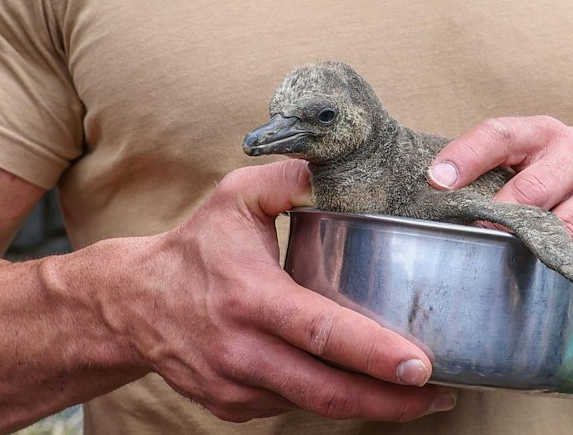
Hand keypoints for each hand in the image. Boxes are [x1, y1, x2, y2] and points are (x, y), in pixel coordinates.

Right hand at [120, 160, 454, 422]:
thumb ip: (292, 177)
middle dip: (389, 400)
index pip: (320, 332)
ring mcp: (236, 387)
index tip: (420, 364)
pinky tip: (365, 389)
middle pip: (327, 390)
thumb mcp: (236, 197)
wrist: (131, 305)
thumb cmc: (195, 246)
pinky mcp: (233, 408)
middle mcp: (242, 350)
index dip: (374, 353)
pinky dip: (331, 400)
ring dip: (370, 406)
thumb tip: (345, 164)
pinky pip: (293, 407)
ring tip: (421, 396)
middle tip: (441, 393)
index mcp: (250, 297)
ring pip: (314, 406)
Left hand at [429, 116, 572, 262]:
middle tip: (476, 240)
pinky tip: (559, 270)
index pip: (500, 135)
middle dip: (500, 219)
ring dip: (536, 249)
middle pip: (530, 190)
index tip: (436, 182)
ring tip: (516, 261)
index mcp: (546, 134)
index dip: (466, 156)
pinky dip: (572, 266)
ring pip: (563, 228)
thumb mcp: (541, 163)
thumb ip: (499, 175)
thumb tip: (438, 201)